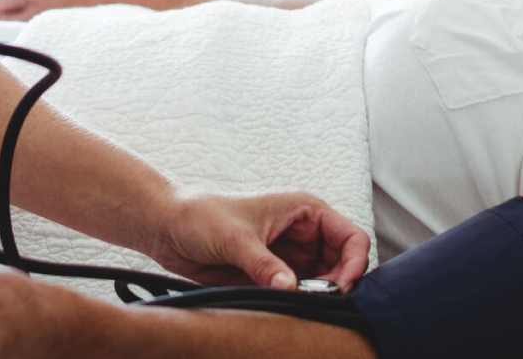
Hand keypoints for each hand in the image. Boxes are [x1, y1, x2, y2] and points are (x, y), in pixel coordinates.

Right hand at [0, 0, 112, 19]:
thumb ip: (11, 21)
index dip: (1, 25)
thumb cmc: (72, 9)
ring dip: (29, 10)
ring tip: (48, 19)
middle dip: (16, 16)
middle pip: (7, 2)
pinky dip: (41, 2)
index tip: (14, 35)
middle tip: (34, 28)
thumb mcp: (37, 20)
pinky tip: (57, 9)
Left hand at [148, 192, 370, 290]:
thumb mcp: (235, 239)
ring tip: (301, 307)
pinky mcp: (273, 276)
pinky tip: (288, 310)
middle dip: (336, 286)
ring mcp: (289, 257)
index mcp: (304, 211)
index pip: (350, 237)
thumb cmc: (201, 216)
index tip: (342, 287)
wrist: (168, 228)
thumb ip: (264, 264)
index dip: (354, 262)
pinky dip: (300, 305)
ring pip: (322, 283)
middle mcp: (302, 234)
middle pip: (341, 265)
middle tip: (319, 303)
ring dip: (317, 298)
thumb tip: (291, 288)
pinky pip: (299, 295)